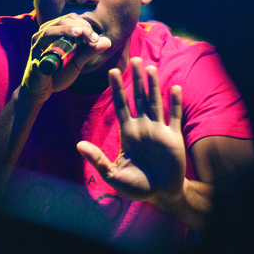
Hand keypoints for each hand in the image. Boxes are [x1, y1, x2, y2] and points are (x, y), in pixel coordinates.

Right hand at [20, 14, 110, 102]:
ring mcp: (37, 47)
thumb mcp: (77, 62)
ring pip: (50, 30)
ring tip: (81, 33)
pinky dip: (52, 45)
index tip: (95, 38)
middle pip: (62, 20)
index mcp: (54, 32)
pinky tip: (61, 50)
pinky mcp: (34, 60)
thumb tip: (107, 41)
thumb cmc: (58, 74)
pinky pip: (41, 48)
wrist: (41, 91)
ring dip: (67, 30)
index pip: (71, 19)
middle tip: (93, 39)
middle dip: (80, 27)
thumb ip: (90, 51)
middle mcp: (44, 35)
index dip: (85, 25)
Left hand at [77, 57, 186, 205]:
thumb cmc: (136, 186)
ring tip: (150, 68)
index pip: (121, 105)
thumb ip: (97, 159)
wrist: (161, 194)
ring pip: (156, 102)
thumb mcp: (112, 174)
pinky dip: (175, 102)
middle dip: (136, 79)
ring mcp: (158, 130)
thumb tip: (79, 145)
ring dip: (153, 85)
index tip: (112, 71)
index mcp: (128, 133)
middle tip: (134, 59)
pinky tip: (174, 88)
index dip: (117, 88)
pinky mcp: (173, 137)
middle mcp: (143, 127)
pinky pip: (174, 116)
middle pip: (139, 97)